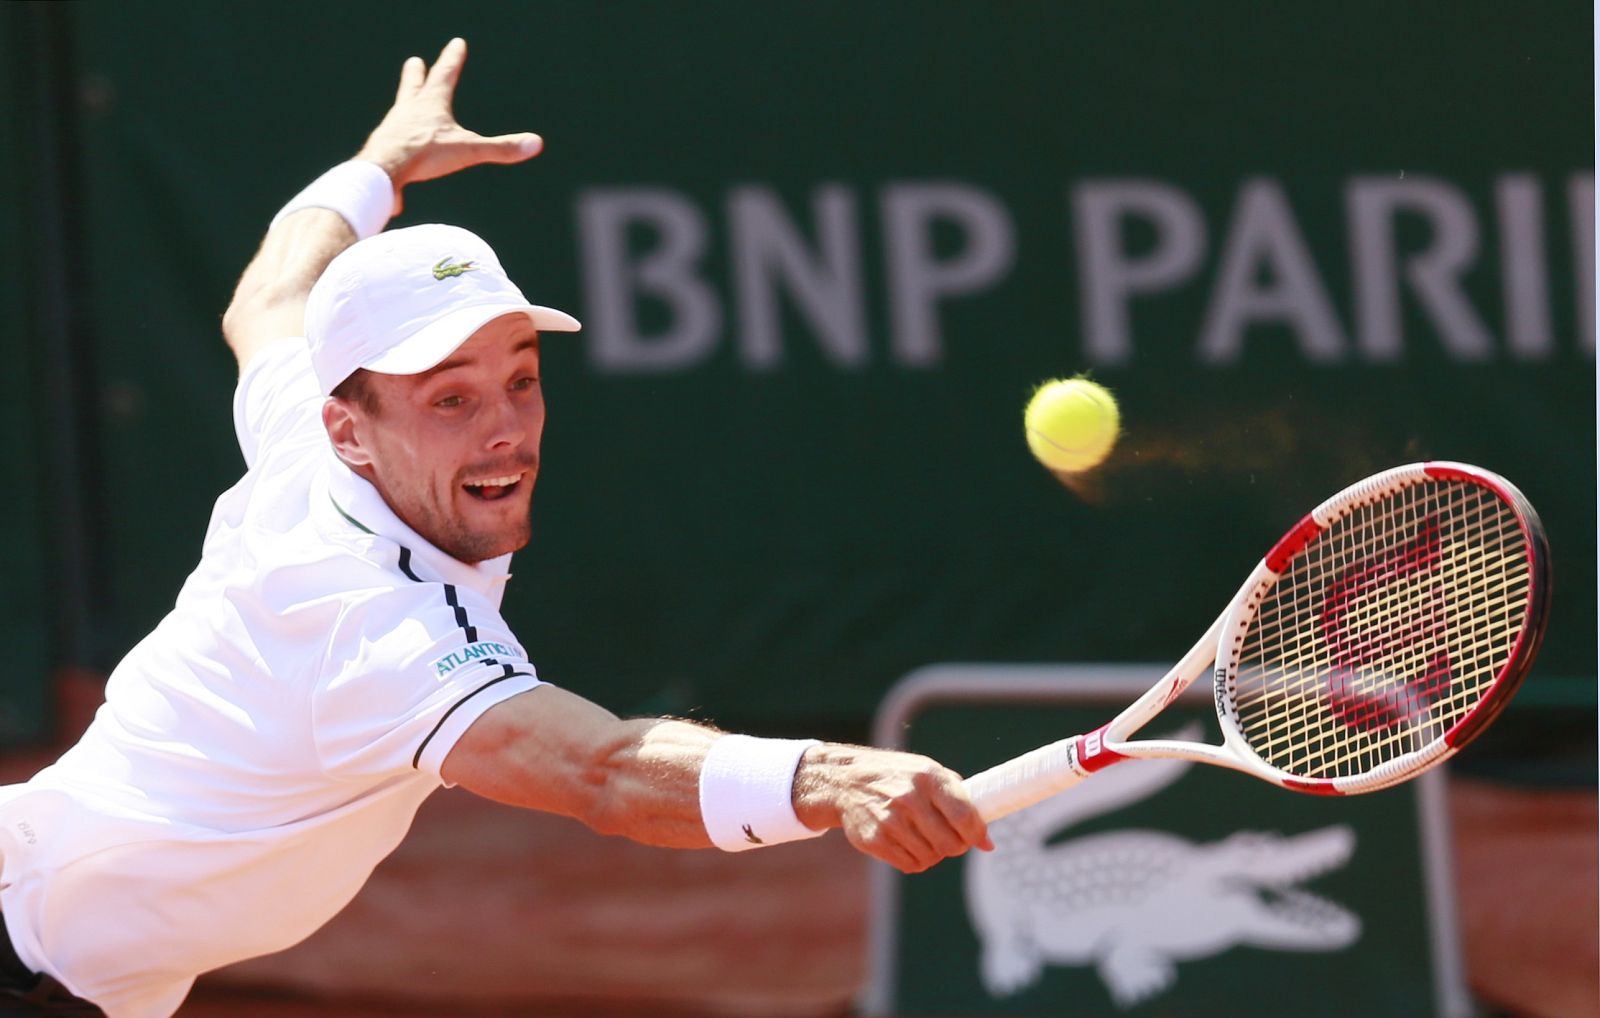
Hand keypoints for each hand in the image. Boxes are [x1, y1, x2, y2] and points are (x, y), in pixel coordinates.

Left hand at [354, 38, 542, 212]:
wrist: (384, 168)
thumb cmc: (424, 153)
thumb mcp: (469, 150)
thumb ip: (501, 148)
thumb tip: (535, 143)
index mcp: (431, 103)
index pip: (446, 74)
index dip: (453, 59)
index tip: (457, 43)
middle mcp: (408, 109)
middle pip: (413, 85)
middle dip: (416, 73)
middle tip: (415, 62)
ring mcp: (392, 126)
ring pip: (400, 110)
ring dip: (405, 105)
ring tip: (406, 105)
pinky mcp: (382, 147)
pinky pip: (392, 143)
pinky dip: (397, 143)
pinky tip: (396, 150)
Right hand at [793, 745, 992, 872]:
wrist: (846, 780)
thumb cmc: (898, 777)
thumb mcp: (929, 774)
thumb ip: (961, 802)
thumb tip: (987, 844)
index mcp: (929, 777)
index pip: (965, 815)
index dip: (976, 833)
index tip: (976, 837)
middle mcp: (909, 798)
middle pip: (950, 843)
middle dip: (955, 846)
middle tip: (949, 839)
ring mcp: (890, 820)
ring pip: (931, 857)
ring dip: (933, 852)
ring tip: (922, 836)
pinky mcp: (875, 840)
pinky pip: (911, 865)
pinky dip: (915, 859)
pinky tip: (907, 842)